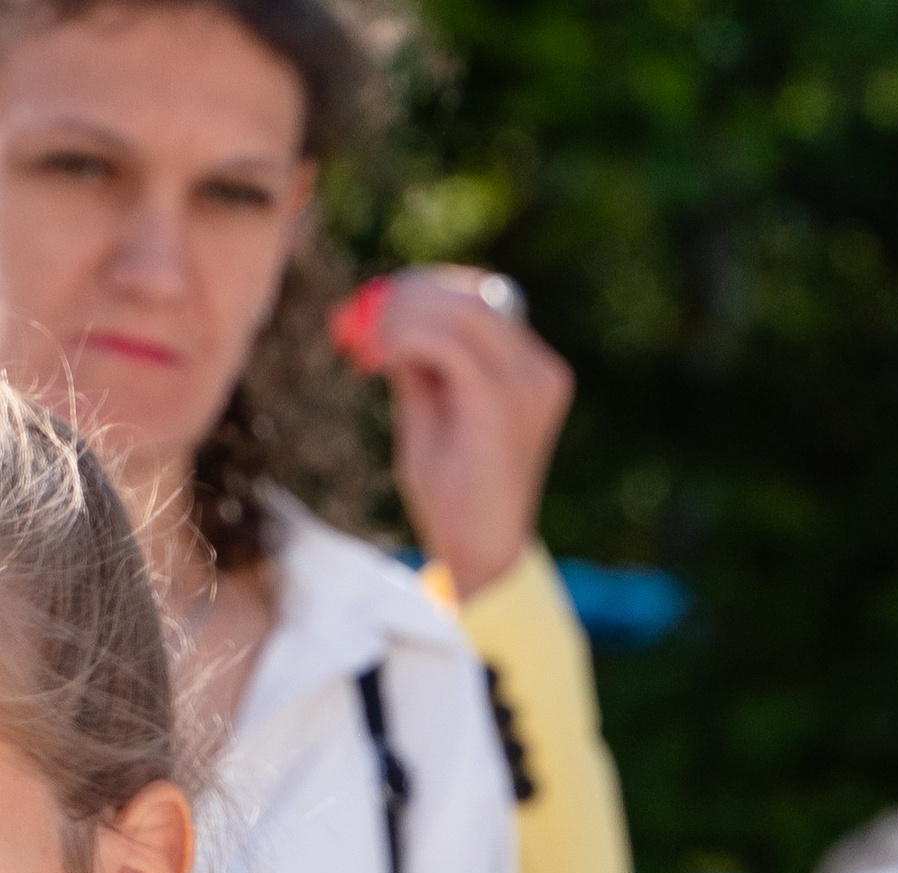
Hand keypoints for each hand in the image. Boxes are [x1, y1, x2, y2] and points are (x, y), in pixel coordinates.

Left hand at [338, 268, 574, 601]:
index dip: (423, 288)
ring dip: (398, 319)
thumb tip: (383, 309)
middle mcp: (539, 371)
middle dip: (404, 297)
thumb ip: (418, 359)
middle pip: (470, 295)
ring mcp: (528, 385)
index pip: (480, 296)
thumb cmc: (455, 494)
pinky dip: (401, 340)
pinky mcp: (501, 402)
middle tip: (354, 322)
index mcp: (532, 369)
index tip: (371, 308)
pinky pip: (445, 342)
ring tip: (363, 350)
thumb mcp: (431, 408)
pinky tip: (373, 362)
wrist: (479, 556)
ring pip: (458, 310)